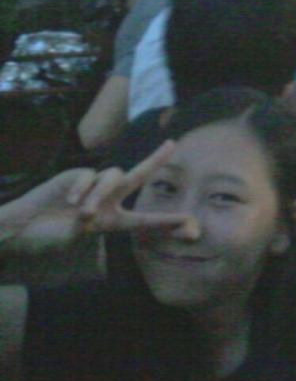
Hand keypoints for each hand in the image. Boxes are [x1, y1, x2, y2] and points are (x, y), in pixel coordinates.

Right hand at [0, 142, 195, 254]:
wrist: (23, 226)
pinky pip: (88, 176)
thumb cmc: (48, 236)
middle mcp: (108, 200)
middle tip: (172, 143)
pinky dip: (81, 189)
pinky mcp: (77, 175)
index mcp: (112, 220)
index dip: (165, 221)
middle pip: (137, 175)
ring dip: (99, 195)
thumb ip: (84, 224)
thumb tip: (89, 211)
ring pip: (112, 177)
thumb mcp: (72, 237)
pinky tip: (68, 202)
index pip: (144, 220)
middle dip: (155, 159)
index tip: (188, 221)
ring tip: (82, 213)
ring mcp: (93, 185)